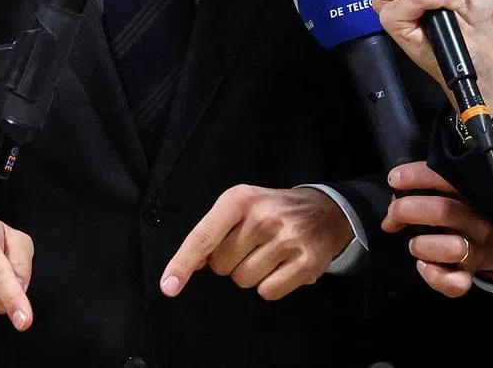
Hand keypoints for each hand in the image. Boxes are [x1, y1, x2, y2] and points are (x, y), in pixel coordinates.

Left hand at [160, 185, 352, 301]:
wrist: (323, 211)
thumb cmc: (271, 210)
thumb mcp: (241, 205)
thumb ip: (213, 230)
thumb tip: (190, 264)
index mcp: (239, 199)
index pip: (204, 236)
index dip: (183, 263)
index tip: (168, 286)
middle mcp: (262, 217)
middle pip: (221, 265)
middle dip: (229, 261)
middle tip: (250, 244)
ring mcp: (286, 240)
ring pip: (243, 280)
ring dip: (251, 273)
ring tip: (268, 253)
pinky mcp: (305, 264)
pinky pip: (268, 292)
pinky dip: (271, 285)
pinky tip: (282, 265)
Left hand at [382, 162, 492, 296]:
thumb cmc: (461, 208)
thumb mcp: (449, 190)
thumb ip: (422, 188)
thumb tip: (392, 206)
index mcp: (471, 193)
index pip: (443, 178)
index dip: (414, 176)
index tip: (394, 179)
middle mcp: (479, 221)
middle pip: (443, 211)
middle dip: (408, 210)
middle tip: (393, 214)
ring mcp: (477, 250)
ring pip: (452, 248)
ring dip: (422, 245)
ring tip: (415, 244)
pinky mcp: (471, 275)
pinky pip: (456, 283)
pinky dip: (435, 276)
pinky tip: (423, 265)